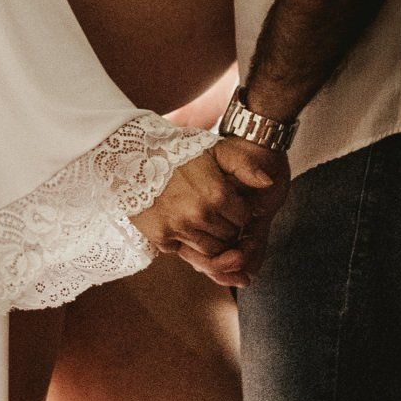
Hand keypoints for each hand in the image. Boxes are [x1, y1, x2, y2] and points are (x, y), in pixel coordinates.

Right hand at [131, 144, 282, 285]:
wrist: (132, 156)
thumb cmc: (179, 151)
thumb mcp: (215, 149)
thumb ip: (245, 165)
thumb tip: (269, 184)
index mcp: (217, 194)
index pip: (243, 219)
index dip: (239, 212)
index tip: (229, 203)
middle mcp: (200, 215)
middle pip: (228, 237)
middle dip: (227, 228)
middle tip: (215, 213)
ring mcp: (180, 228)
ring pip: (209, 250)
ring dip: (209, 239)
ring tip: (200, 220)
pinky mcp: (161, 238)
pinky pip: (183, 250)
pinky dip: (184, 241)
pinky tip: (179, 222)